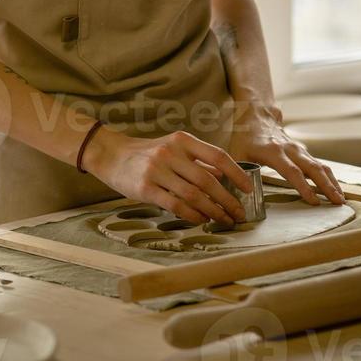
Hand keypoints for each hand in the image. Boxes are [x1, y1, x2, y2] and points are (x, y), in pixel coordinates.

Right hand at [82, 127, 253, 224]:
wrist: (112, 155)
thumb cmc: (148, 153)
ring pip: (193, 195)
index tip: (248, 188)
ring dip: (213, 211)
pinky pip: (175, 205)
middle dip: (227, 199)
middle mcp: (171, 153)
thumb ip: (197, 161)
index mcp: (182, 140)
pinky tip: (201, 220)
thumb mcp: (173, 148)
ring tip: (224, 220)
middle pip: (207, 180)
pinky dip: (192, 215)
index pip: (217, 156)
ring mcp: (157, 170)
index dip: (236, 173)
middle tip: (238, 213)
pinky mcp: (145, 188)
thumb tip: (224, 179)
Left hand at [228, 103, 345, 205]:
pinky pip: (320, 165)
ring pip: (320, 166)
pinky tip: (336, 190)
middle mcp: (290, 150)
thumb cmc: (245, 139)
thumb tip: (242, 195)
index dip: (303, 186)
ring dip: (332, 182)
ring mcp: (299, 150)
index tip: (314, 201)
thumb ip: (239, 173)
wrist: (257, 117)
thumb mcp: (237, 154)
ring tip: (342, 200)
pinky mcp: (304, 152)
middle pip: (313, 168)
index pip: (292, 171)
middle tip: (338, 203)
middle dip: (327, 186)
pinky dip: (330, 178)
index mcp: (273, 152)